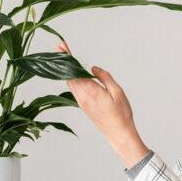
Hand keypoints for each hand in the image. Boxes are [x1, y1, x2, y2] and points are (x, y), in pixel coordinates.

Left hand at [55, 41, 149, 166]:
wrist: (118, 133)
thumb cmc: (121, 114)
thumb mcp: (117, 92)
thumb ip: (104, 77)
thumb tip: (93, 68)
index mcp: (90, 91)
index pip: (74, 71)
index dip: (67, 58)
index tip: (61, 47)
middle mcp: (82, 97)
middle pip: (68, 75)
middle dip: (64, 61)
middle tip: (59, 47)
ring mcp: (81, 102)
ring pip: (70, 82)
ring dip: (66, 69)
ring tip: (64, 57)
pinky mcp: (83, 106)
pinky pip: (74, 89)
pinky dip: (71, 78)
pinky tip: (72, 74)